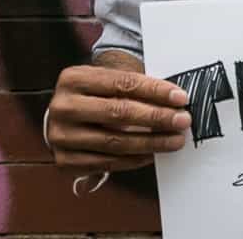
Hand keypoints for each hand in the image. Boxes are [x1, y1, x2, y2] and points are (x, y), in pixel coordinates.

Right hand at [46, 62, 191, 173]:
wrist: (65, 115)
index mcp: (74, 79)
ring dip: (150, 143)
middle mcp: (63, 107)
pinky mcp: (64, 160)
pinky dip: (133, 160)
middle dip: (156, 117)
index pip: (123, 83)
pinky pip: (105, 163)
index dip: (155, 91)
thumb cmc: (96, 94)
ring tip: (174, 140)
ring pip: (114, 142)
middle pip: (118, 113)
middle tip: (182, 121)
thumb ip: (136, 88)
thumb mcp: (109, 80)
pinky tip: (152, 154)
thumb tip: (176, 101)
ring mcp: (60, 136)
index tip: (181, 98)